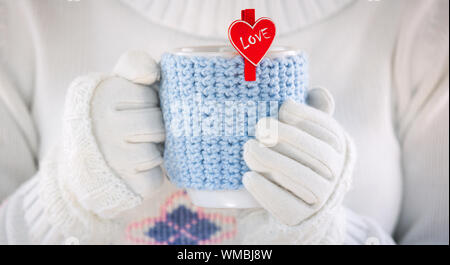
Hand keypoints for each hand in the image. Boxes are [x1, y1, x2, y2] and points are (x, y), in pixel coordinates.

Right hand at [26, 51, 164, 242]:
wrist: (79, 169)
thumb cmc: (106, 120)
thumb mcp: (112, 84)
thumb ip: (134, 65)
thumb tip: (153, 73)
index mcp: (101, 91)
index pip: (151, 93)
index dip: (148, 101)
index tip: (130, 106)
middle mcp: (102, 122)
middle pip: (158, 123)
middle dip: (153, 129)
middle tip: (131, 133)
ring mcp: (112, 156)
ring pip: (158, 152)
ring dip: (151, 154)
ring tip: (129, 152)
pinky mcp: (123, 184)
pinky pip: (155, 178)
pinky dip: (148, 177)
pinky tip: (128, 172)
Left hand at [241, 87, 354, 242]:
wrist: (292, 201)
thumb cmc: (296, 157)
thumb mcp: (305, 136)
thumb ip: (312, 114)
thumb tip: (318, 92)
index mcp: (338, 150)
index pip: (329, 132)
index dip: (307, 117)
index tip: (283, 108)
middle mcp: (335, 176)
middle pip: (318, 154)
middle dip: (288, 136)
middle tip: (259, 128)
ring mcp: (321, 199)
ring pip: (302, 179)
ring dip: (272, 161)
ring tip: (248, 149)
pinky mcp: (300, 217)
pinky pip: (285, 205)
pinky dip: (265, 190)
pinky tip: (248, 177)